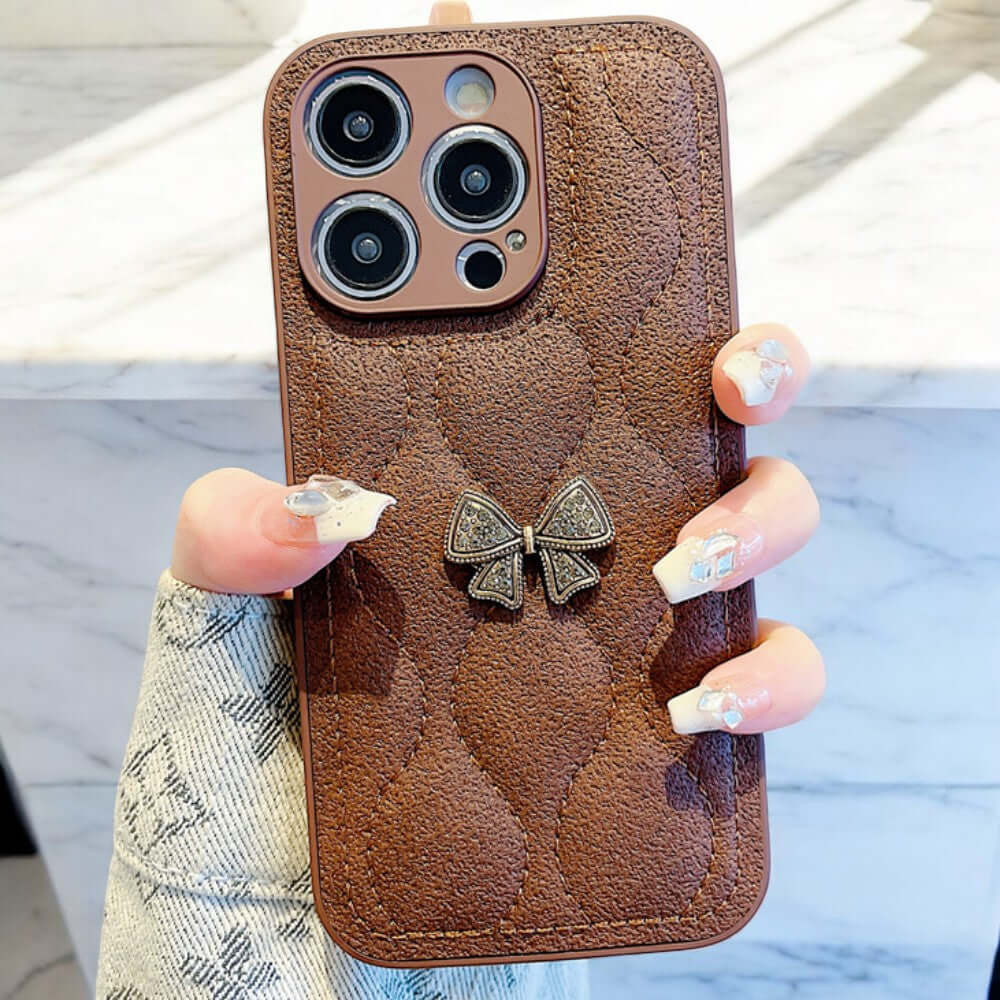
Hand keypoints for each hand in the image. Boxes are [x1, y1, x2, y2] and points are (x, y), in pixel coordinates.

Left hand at [170, 321, 820, 734]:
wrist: (296, 849)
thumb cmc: (272, 702)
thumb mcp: (232, 598)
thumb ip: (241, 534)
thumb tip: (313, 508)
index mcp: (511, 474)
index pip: (621, 372)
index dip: (689, 332)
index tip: (711, 338)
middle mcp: (592, 534)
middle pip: (722, 431)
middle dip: (761, 391)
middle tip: (719, 399)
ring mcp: (638, 625)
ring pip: (765, 549)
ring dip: (758, 535)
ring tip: (679, 572)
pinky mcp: (665, 726)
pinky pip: (762, 689)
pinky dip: (762, 687)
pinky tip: (694, 710)